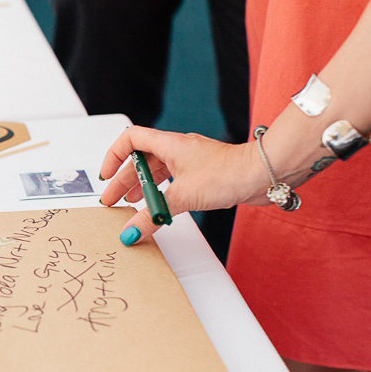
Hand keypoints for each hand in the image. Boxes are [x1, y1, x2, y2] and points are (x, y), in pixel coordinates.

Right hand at [99, 126, 266, 244]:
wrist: (264, 174)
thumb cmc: (229, 173)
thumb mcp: (182, 196)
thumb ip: (152, 216)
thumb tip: (130, 232)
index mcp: (169, 144)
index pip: (131, 140)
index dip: (114, 156)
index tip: (106, 176)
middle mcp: (179, 150)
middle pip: (141, 160)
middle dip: (125, 180)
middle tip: (114, 200)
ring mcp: (192, 162)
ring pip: (158, 171)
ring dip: (142, 187)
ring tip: (132, 204)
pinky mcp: (204, 175)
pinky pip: (174, 181)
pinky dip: (162, 193)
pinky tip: (161, 205)